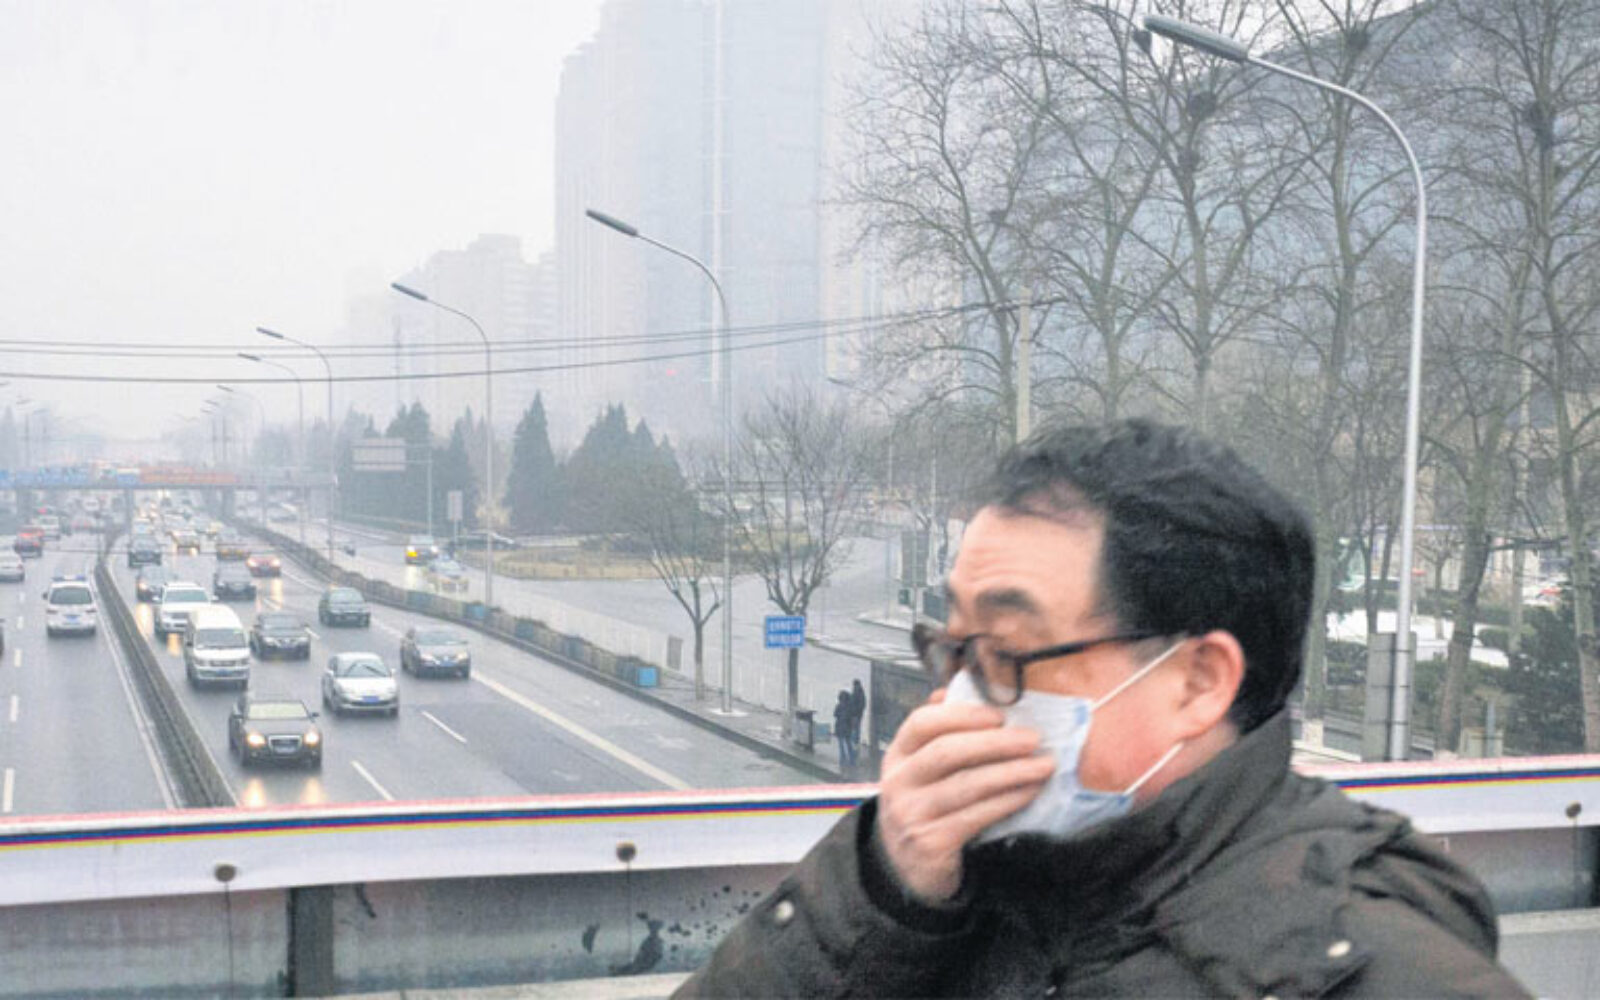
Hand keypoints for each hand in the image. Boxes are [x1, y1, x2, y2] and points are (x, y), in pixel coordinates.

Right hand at [874, 688, 1054, 903]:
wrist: (907, 869)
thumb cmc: (925, 807)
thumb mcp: (922, 770)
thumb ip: (940, 734)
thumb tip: (957, 689)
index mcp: (897, 755)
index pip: (921, 723)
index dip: (961, 715)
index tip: (999, 715)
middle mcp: (898, 783)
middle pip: (946, 752)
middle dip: (995, 743)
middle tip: (1033, 738)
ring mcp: (911, 814)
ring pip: (966, 785)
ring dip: (1011, 772)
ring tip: (1043, 765)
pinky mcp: (931, 843)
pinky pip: (976, 816)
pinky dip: (1008, 801)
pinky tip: (1029, 792)